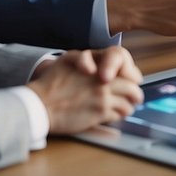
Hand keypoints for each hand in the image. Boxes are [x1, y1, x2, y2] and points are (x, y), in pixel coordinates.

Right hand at [26, 46, 143, 134]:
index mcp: (97, 63)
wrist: (40, 105)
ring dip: (127, 107)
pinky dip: (117, 116)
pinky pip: (118, 115)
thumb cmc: (52, 83)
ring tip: (123, 109)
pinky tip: (111, 116)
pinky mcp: (100, 113)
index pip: (127, 67)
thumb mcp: (69, 59)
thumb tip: (106, 67)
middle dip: (135, 95)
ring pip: (129, 104)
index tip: (131, 81)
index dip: (131, 76)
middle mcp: (103, 79)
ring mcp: (103, 96)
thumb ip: (89, 59)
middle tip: (135, 99)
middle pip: (132, 88)